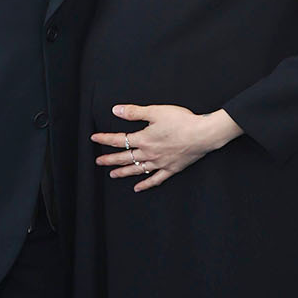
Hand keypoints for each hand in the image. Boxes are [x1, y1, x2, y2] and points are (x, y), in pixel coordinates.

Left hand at [92, 104, 242, 190]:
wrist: (203, 134)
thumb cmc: (182, 121)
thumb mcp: (156, 111)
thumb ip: (135, 112)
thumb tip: (116, 110)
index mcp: (144, 139)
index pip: (119, 139)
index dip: (105, 139)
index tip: (95, 139)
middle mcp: (149, 153)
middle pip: (125, 157)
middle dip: (110, 159)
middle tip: (98, 162)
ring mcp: (160, 163)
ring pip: (137, 170)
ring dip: (124, 172)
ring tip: (113, 175)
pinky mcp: (171, 169)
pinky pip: (155, 179)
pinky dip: (145, 184)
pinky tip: (138, 188)